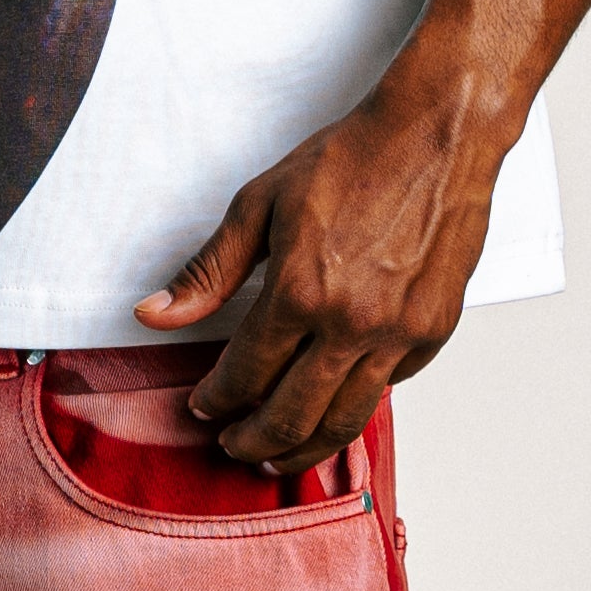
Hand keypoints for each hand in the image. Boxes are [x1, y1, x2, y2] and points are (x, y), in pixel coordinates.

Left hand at [134, 78, 509, 472]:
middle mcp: (351, 324)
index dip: (217, 400)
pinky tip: (332, 403)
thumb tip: (155, 314)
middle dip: (253, 441)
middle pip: (292, 416)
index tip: (203, 407)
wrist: (434, 136)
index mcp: (301, 291)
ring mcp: (399, 334)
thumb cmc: (351, 160)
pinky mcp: (434, 332)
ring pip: (344, 420)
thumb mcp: (262, 204)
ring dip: (305, 449)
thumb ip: (210, 270)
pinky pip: (387, 389)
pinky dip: (354, 405)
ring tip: (279, 453)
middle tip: (233, 446)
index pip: (245, 374)